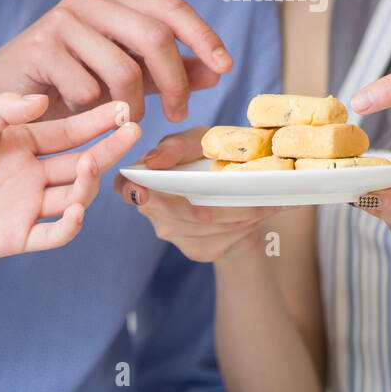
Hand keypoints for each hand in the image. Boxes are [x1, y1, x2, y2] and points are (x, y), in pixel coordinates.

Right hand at [0, 0, 232, 123]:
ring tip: (121, 117)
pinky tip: (78, 109)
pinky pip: (88, 88)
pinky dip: (92, 109)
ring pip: (123, 68)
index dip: (204, 37)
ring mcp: (63, 20)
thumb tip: (217, 70)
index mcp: (117, 0)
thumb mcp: (127, 75)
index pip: (172, 8)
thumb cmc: (71, 80)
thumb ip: (170, 72)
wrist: (6, 89)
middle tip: (177, 114)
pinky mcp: (41, 47)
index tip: (226, 68)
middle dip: (175, 82)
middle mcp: (91, 1)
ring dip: (131, 105)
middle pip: (155, 36)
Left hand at [0, 94, 140, 270]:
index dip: (98, 122)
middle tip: (135, 133)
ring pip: (74, 197)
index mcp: (20, 142)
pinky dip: (70, 226)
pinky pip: (53, 234)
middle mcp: (29, 173)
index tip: (125, 109)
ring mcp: (25, 205)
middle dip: (109, 148)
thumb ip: (3, 110)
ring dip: (89, 185)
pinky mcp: (16, 236)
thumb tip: (42, 99)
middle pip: (81, 161)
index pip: (69, 131)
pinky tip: (77, 211)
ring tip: (91, 171)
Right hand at [113, 127, 297, 263]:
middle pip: (176, 211)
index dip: (130, 190)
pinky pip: (223, 238)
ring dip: (239, 212)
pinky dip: (247, 224)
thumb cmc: (211, 157)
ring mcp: (175, 233)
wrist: (238, 193)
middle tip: (242, 192)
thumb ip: (176, 146)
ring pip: (207, 225)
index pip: (125, 186)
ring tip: (265, 198)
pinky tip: (262, 211)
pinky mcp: (197, 249)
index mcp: (146, 178)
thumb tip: (153, 160)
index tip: (142, 191)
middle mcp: (154, 210)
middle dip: (211, 203)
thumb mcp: (198, 142)